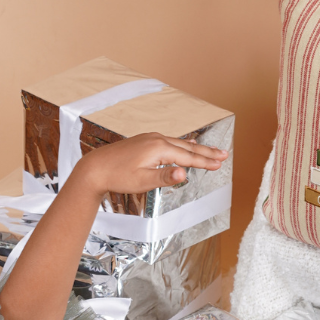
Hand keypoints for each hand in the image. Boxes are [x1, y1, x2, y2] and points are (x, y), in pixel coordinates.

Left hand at [74, 132, 226, 197]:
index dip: (205, 162)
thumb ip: (164, 177)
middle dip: (207, 153)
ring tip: (211, 151)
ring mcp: (150, 138)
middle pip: (187, 147)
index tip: (220, 164)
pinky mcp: (145, 141)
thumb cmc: (118, 177)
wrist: (95, 168)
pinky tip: (186, 144)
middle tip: (224, 155)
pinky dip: (183, 144)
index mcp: (159, 148)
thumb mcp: (142, 181)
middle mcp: (157, 139)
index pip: (188, 157)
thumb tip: (184, 175)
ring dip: (197, 148)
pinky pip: (170, 141)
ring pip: (179, 143)